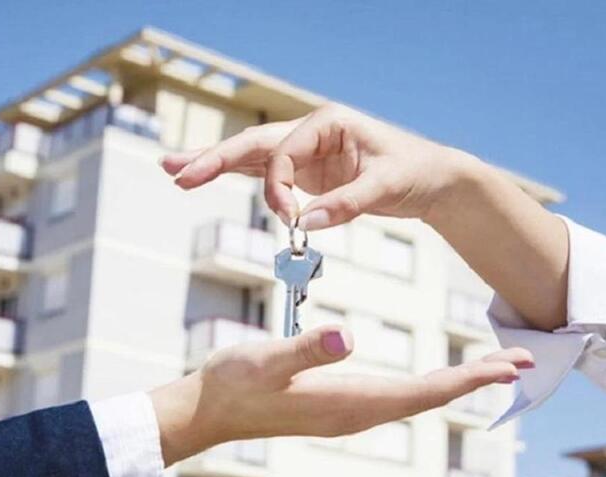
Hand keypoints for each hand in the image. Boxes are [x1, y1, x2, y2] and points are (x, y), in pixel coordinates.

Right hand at [150, 326, 532, 465]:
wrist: (207, 410)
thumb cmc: (232, 384)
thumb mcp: (265, 360)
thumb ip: (306, 350)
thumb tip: (348, 335)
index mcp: (348, 403)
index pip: (423, 391)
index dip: (468, 379)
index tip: (510, 366)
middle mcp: (356, 413)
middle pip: (430, 397)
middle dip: (476, 380)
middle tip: (522, 361)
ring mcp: (347, 411)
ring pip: (416, 398)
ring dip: (456, 382)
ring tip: (491, 368)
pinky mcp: (337, 405)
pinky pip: (397, 396)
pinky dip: (428, 384)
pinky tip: (433, 377)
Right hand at [162, 103, 568, 330]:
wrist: (432, 179)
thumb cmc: (415, 172)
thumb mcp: (387, 185)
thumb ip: (347, 203)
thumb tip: (306, 224)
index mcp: (327, 123)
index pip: (284, 152)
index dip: (278, 187)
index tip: (289, 219)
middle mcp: (310, 133)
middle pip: (253, 144)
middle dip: (213, 159)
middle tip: (174, 172)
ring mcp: (305, 152)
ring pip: (251, 157)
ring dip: (213, 164)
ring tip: (173, 170)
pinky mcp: (306, 173)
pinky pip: (264, 174)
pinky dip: (235, 177)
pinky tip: (205, 178)